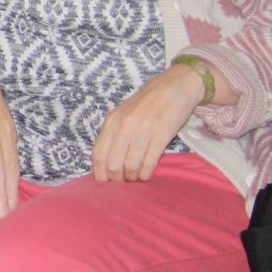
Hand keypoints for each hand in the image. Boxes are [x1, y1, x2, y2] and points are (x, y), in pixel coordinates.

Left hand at [93, 65, 205, 182]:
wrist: (174, 87)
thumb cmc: (146, 104)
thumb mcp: (122, 115)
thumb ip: (113, 134)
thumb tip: (105, 163)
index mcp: (111, 121)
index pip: (98, 155)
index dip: (100, 174)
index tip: (105, 184)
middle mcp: (124, 126)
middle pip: (113, 164)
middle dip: (117, 179)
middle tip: (123, 184)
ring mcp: (142, 131)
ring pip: (131, 165)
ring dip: (132, 177)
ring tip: (135, 179)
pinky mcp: (161, 135)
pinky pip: (149, 161)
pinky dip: (146, 173)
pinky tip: (145, 175)